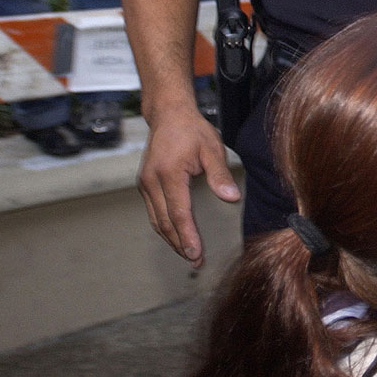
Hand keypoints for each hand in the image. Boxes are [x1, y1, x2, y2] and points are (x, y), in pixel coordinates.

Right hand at [136, 105, 240, 267]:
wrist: (168, 114)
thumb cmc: (192, 130)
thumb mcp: (212, 148)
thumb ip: (220, 175)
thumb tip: (231, 199)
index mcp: (168, 174)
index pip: (179, 213)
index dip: (188, 237)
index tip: (196, 254)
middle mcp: (151, 181)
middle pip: (165, 222)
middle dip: (180, 244)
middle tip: (196, 261)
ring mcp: (145, 184)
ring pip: (157, 220)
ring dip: (171, 239)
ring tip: (188, 255)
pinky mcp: (145, 184)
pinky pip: (154, 212)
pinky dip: (165, 227)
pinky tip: (177, 236)